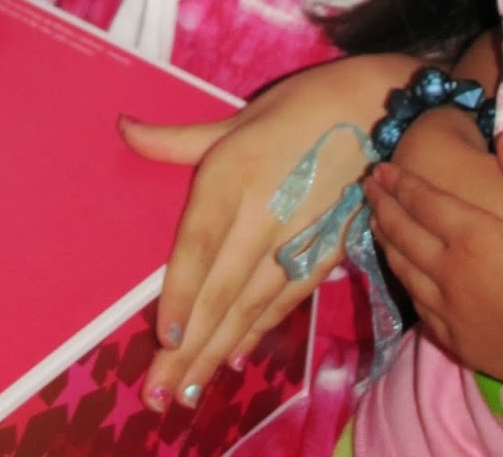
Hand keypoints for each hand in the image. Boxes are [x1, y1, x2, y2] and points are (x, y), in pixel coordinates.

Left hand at [122, 53, 414, 412]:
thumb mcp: (237, 118)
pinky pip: (282, 303)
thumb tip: (123, 129)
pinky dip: (255, 333)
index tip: (164, 337)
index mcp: (233, 175)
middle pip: (221, 291)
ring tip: (186, 392)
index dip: (182, 293)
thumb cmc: (299, 108)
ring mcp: (295, 241)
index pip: (199, 244)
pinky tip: (232, 358)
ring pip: (250, 308)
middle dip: (190, 348)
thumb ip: (177, 139)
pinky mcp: (322, 255)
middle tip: (160, 395)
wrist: (379, 113)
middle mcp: (262, 215)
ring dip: (216, 352)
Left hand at [365, 133, 502, 432]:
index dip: (399, 182)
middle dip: (382, 206)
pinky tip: (406, 278)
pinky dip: (405, 284)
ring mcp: (452, 311)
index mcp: (471, 237)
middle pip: (403, 233)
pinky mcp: (461, 343)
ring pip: (405, 270)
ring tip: (377, 224)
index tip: (380, 168)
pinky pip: (421, 307)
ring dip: (386, 243)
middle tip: (367, 188)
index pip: (422, 201)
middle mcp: (451, 272)